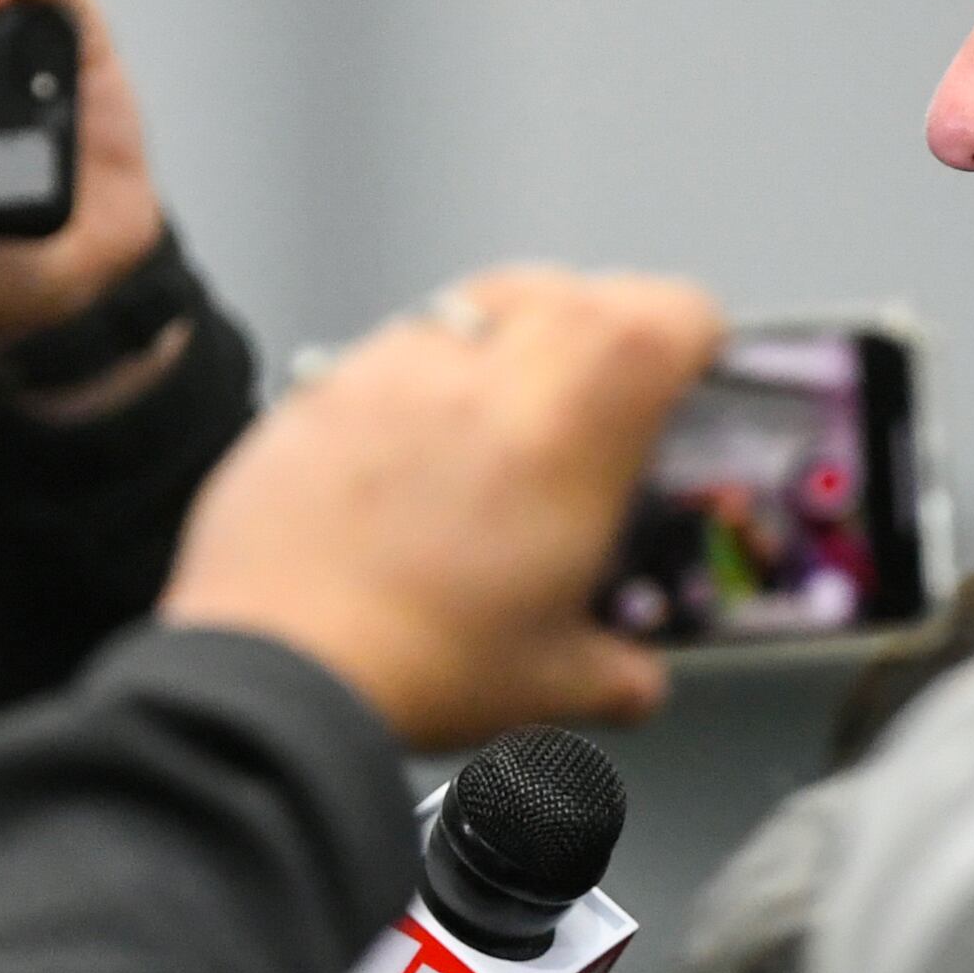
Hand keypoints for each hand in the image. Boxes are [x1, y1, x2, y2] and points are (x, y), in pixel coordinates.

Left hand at [161, 268, 724, 748]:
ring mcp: (395, 364)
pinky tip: (418, 455)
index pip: (671, 313)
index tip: (695, 373)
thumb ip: (620, 672)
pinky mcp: (321, 386)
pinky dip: (425, 380)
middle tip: (608, 401)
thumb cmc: (416, 663)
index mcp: (573, 424)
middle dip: (607, 332)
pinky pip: (395, 349)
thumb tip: (635, 676)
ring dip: (515, 340)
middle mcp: (487, 367)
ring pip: (482, 301)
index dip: (697, 337)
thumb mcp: (555, 683)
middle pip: (578, 290)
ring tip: (511, 419)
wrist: (275, 669)